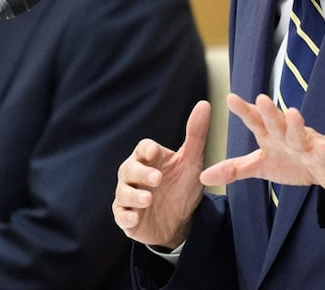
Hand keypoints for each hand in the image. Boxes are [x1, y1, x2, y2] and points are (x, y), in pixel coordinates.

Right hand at [113, 100, 209, 248]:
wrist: (180, 221)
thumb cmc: (182, 186)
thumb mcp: (192, 162)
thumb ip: (196, 134)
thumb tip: (204, 104)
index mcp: (149, 158)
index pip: (142, 148)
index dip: (147, 149)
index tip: (155, 152)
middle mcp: (135, 175)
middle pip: (129, 168)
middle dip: (141, 173)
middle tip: (157, 179)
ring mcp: (129, 196)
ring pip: (123, 192)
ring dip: (134, 195)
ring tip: (148, 199)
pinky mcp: (127, 217)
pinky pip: (120, 215)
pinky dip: (126, 216)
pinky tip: (135, 218)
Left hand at [200, 93, 324, 194]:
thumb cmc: (291, 161)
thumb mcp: (259, 166)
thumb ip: (233, 169)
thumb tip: (202, 177)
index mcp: (270, 135)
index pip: (255, 120)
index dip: (244, 110)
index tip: (230, 98)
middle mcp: (286, 135)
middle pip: (277, 122)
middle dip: (269, 112)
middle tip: (260, 99)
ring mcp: (306, 145)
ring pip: (300, 134)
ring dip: (297, 125)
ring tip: (293, 113)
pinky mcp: (324, 158)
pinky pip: (324, 155)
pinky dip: (324, 151)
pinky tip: (324, 148)